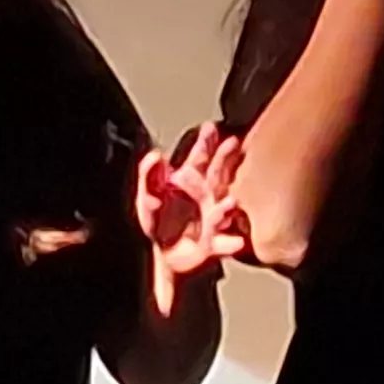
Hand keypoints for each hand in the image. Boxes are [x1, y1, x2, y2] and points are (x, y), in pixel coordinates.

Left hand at [134, 129, 248, 317]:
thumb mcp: (147, 196)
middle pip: (218, 175)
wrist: (165, 255)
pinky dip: (230, 243)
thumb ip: (148, 175)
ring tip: (231, 203)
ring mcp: (213, 218)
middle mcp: (207, 196)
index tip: (210, 128)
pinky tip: (236, 242)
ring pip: (222, 210)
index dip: (205, 143)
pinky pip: (222, 243)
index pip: (199, 158)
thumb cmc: (159, 221)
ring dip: (227, 208)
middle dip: (225, 159)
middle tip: (232, 144)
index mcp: (190, 181)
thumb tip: (156, 154)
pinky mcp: (213, 243)